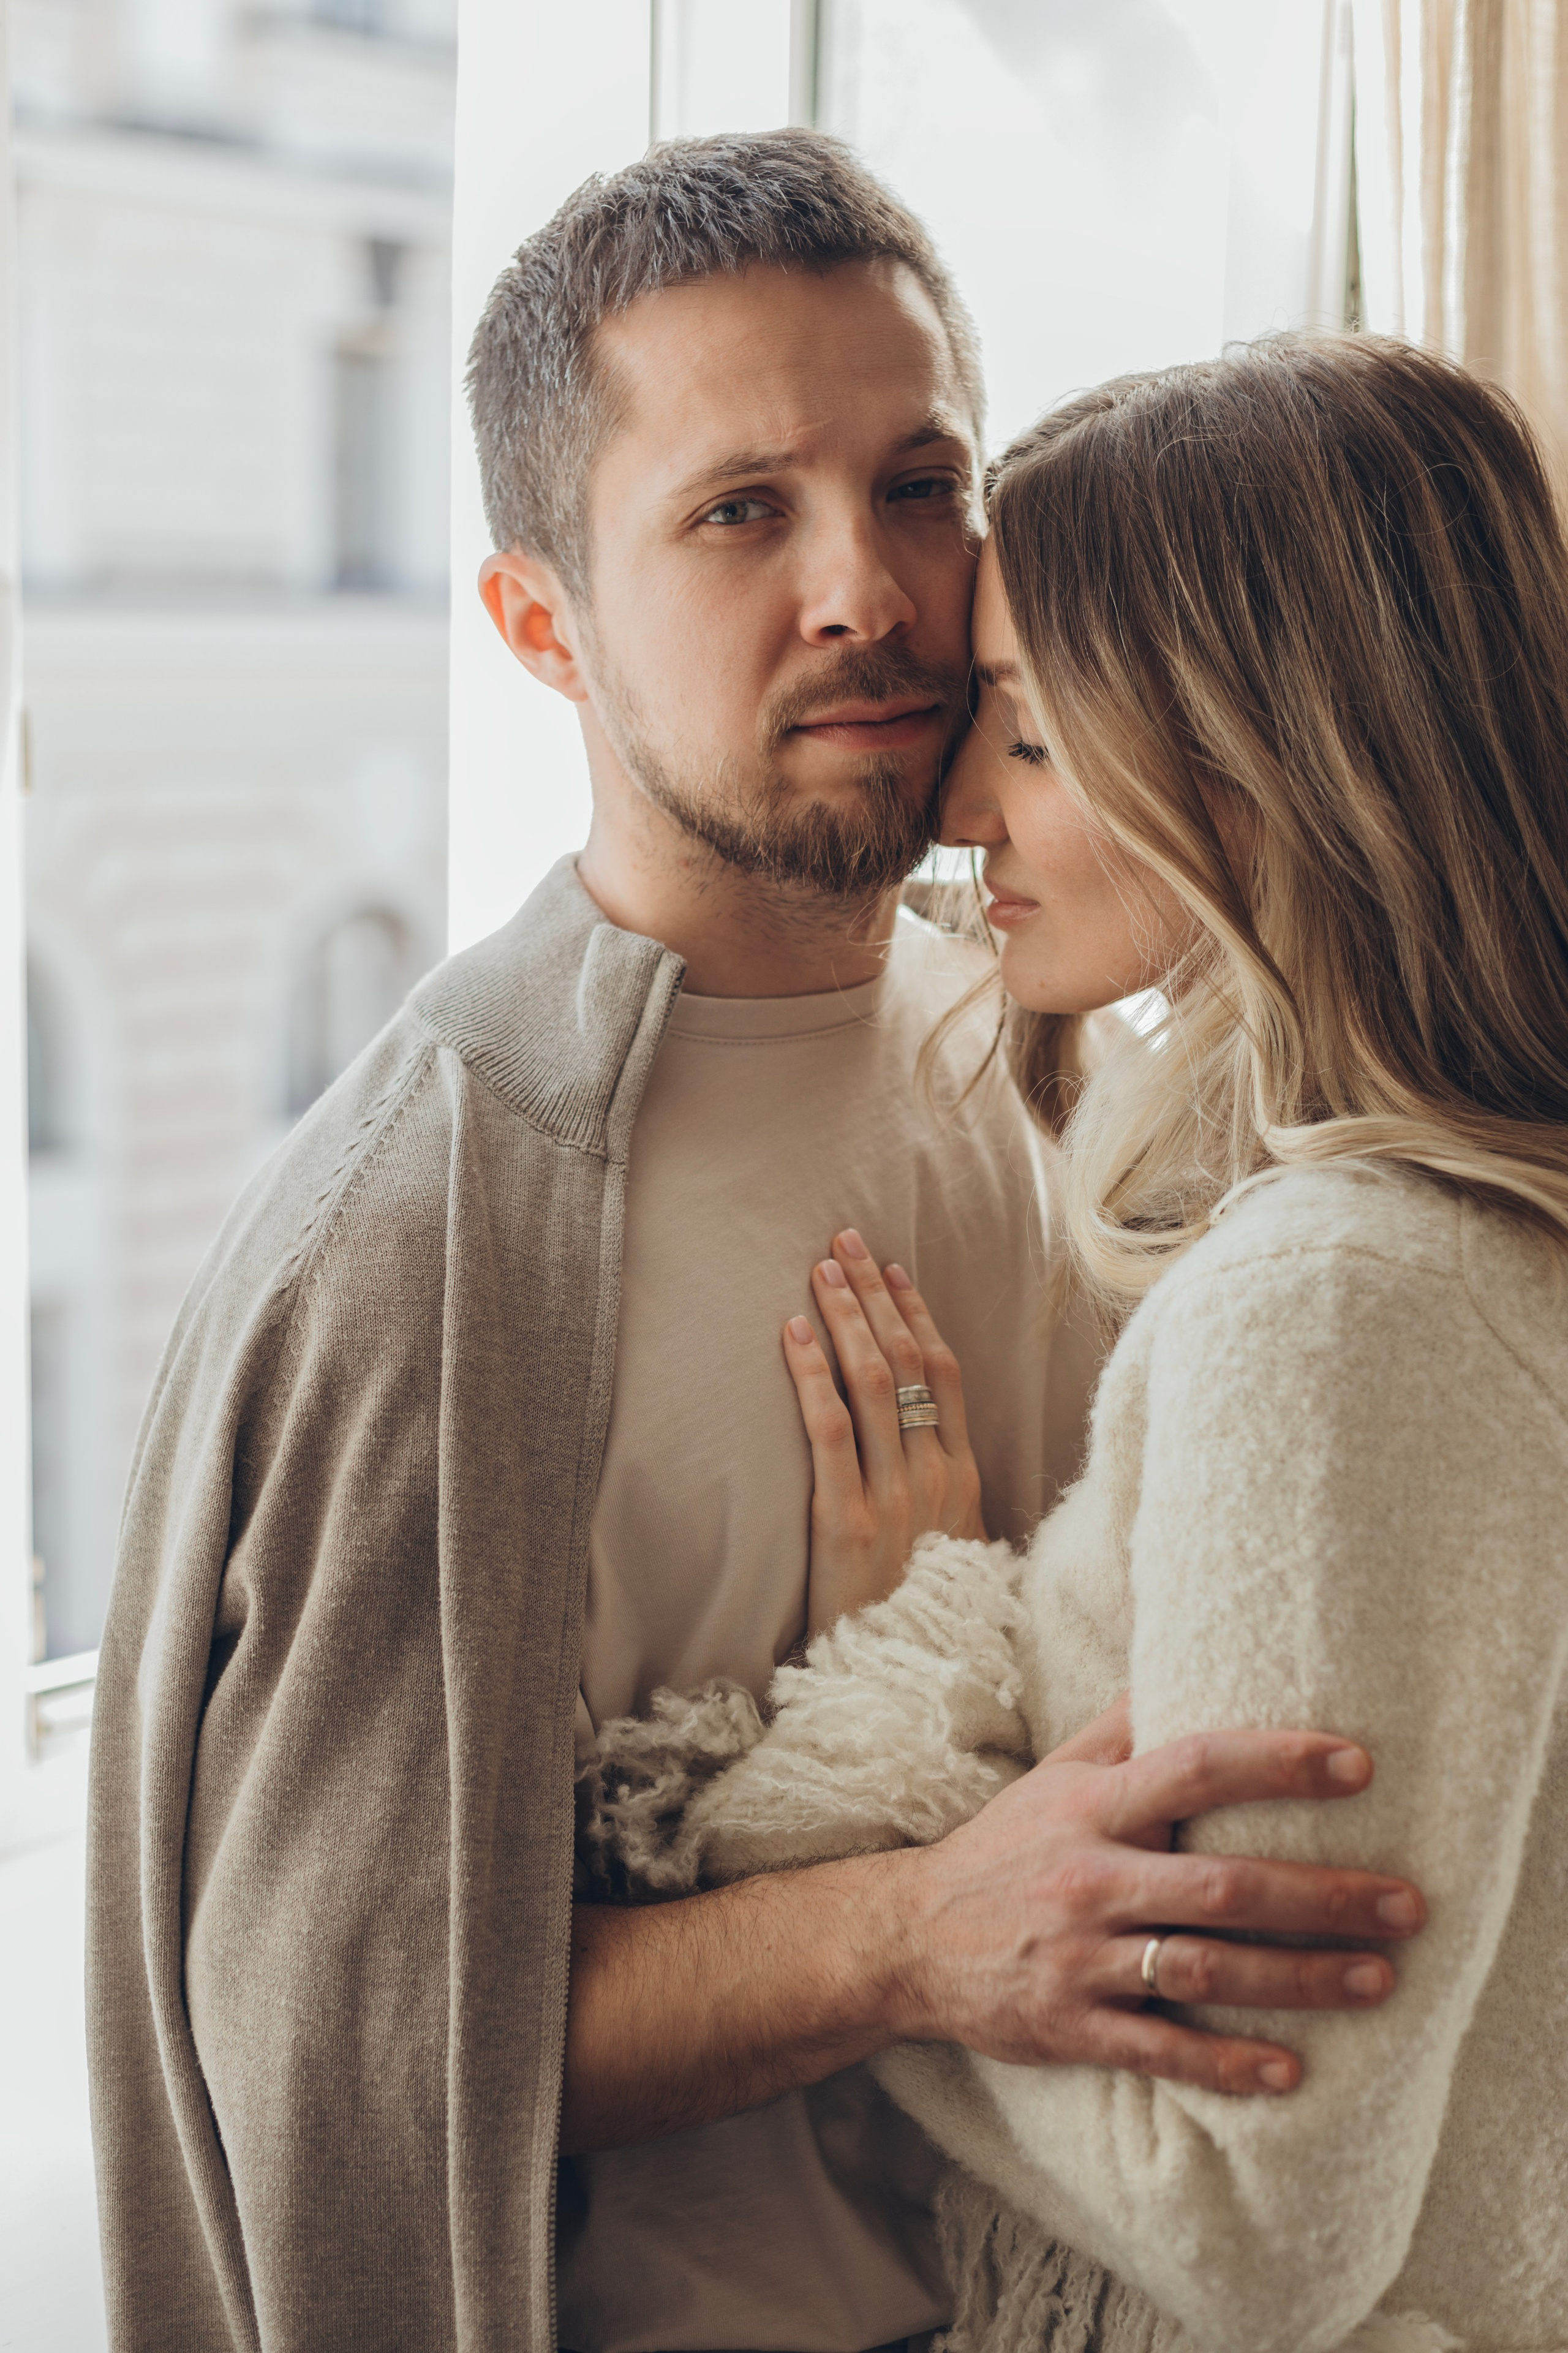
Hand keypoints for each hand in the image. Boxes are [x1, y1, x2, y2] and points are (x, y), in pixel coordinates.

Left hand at [783, 1229, 984, 1633]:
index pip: (945, 1373)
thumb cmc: (924, 1621)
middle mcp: (936, 1476)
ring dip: (846, 1315)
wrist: (913, 1686)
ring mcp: (894, 1496)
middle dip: (877, 1295)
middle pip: (907, 1360)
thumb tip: (926, 1457)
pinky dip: (811, 1374)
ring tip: (820, 1268)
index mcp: (964, 1480)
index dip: (918, 1314)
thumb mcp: (954, 1553)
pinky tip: (793, 1331)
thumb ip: (942, 1500)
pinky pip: (830, 1430)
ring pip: (872, 1382)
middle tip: (847, 1241)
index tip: (895, 1269)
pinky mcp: (848, 1522)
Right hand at [881, 1706, 1425, 2093]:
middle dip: (1321, 1896)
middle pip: (1220, 1884)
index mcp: (1092, 1807)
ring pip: (1202, 1970)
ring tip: (1379, 1980)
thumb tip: (1182, 1657)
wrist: (909, 1939)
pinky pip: (1159, 2050)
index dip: (1276, 1763)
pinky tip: (1291, 2070)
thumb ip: (1120, 1727)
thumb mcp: (1053, 1775)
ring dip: (1297, 1979)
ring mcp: (1081, 1958)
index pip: (1192, 1767)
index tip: (1357, 1763)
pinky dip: (1225, 2064)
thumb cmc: (1005, 1848)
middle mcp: (1090, 1878)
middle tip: (1406, 1904)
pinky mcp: (1073, 2028)